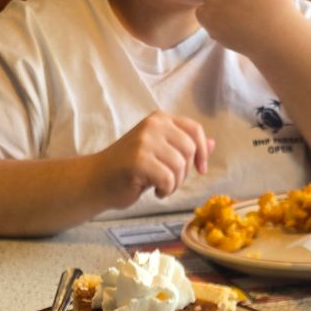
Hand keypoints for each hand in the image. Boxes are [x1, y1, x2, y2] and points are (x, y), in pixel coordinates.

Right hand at [96, 111, 212, 209]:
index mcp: (159, 119)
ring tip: (160, 187)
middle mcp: (153, 125)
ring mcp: (145, 141)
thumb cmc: (128, 170)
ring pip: (180, 166)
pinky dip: (165, 190)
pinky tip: (153, 191)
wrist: (96, 181)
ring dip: (174, 184)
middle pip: (189, 150)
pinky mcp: (139, 160)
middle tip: (169, 182)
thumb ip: (183, 147)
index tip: (201, 169)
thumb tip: (213, 143)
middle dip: (184, 173)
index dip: (203, 151)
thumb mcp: (159, 154)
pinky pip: (168, 179)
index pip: (194, 130)